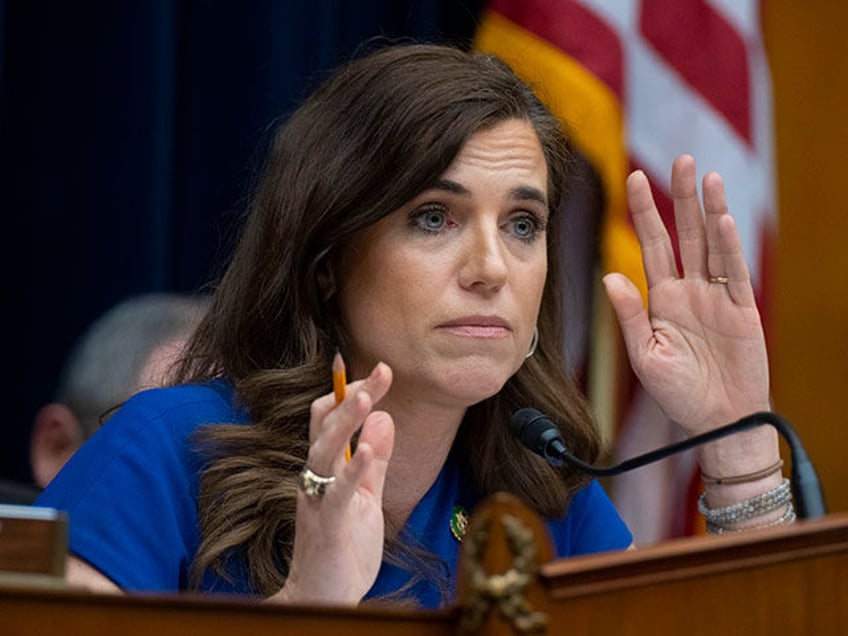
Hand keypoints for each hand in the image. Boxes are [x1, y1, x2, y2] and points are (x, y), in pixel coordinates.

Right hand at [273, 361, 393, 604]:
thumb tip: (384, 418)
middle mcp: (316, 477)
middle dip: (353, 395)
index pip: (333, 420)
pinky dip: (353, 471)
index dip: (353, 392)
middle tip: (381, 369)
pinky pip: (338, 494)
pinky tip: (367, 452)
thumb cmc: (343, 548)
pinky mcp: (329, 526)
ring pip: (326, 451)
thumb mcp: (366, 496)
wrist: (323, 597)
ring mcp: (319, 500)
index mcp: (325, 469)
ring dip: (346, 423)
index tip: (380, 370)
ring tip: (366, 396)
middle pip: (328, 426)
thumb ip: (374, 460)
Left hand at [603, 155, 770, 436]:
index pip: (652, 246)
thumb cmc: (678, 392)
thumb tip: (610, 277)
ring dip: (709, 211)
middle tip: (678, 160)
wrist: (717, 421)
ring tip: (706, 176)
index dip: (644, 213)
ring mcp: (717, 298)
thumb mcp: (646, 356)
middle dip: (680, 198)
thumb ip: (631, 317)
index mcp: (662, 299)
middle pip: (684, 234)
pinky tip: (723, 219)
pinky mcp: (742, 311)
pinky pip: (734, 274)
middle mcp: (689, 290)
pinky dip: (729, 247)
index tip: (634, 178)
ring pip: (713, 245)